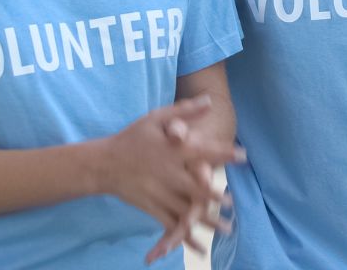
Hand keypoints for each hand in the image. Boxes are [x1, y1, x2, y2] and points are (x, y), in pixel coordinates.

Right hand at [92, 97, 240, 262]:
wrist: (104, 163)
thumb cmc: (133, 137)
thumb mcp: (156, 118)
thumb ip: (184, 111)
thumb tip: (210, 102)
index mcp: (172, 150)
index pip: (202, 151)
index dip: (223, 153)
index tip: (243, 156)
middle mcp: (167, 173)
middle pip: (194, 186)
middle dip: (214, 196)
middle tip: (233, 203)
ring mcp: (158, 192)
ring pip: (185, 209)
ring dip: (207, 220)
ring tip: (227, 228)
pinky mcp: (151, 207)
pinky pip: (170, 224)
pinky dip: (185, 235)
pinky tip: (200, 246)